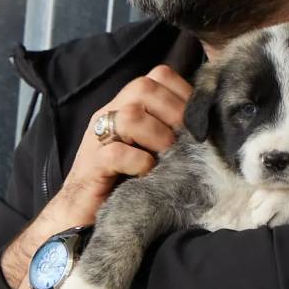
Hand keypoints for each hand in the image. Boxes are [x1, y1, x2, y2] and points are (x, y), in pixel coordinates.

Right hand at [59, 64, 192, 220]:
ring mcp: (97, 138)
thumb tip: (208, 123)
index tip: (197, 119)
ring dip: (158, 136)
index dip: (183, 92)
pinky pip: (116, 153)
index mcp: (125, 105)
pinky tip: (147, 173)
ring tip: (166, 157)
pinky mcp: (92, 166)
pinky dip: (138, 162)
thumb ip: (169, 129)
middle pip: (143, 88)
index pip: (157, 75)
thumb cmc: (121, 179)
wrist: (80, 212)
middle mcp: (109, 114)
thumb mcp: (149, 147)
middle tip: (186, 140)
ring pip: (130, 116)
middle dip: (174, 112)